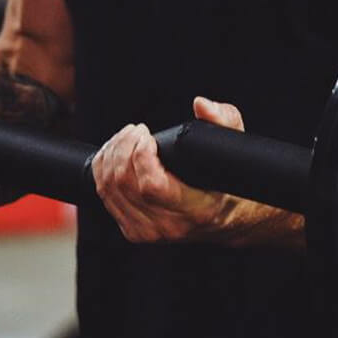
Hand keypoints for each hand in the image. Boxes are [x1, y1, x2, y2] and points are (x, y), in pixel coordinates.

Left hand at [90, 96, 247, 242]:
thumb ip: (222, 120)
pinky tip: (115, 153)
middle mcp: (169, 226)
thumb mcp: (233, 145)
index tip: (147, 136)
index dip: (141, 156)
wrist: (224, 218)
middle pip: (125, 183)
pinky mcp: (132, 231)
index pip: (152, 186)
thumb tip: (202, 105)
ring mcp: (148, 232)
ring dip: (112, 155)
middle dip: (124, 147)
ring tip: (127, 137)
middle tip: (137, 130)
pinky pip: (105, 197)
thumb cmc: (228, 180)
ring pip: (110, 189)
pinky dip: (103, 170)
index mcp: (196, 210)